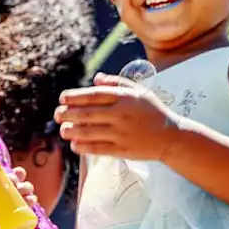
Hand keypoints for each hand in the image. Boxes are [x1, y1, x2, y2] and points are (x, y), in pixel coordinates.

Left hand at [54, 73, 180, 159]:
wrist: (171, 137)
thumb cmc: (153, 111)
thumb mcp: (139, 91)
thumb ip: (117, 83)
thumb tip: (96, 78)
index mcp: (124, 98)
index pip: (93, 95)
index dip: (73, 97)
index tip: (62, 98)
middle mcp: (121, 115)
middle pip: (86, 113)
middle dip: (66, 114)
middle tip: (57, 115)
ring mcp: (120, 133)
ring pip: (88, 132)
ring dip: (70, 131)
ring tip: (63, 130)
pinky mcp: (122, 150)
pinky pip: (97, 148)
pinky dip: (82, 146)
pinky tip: (74, 144)